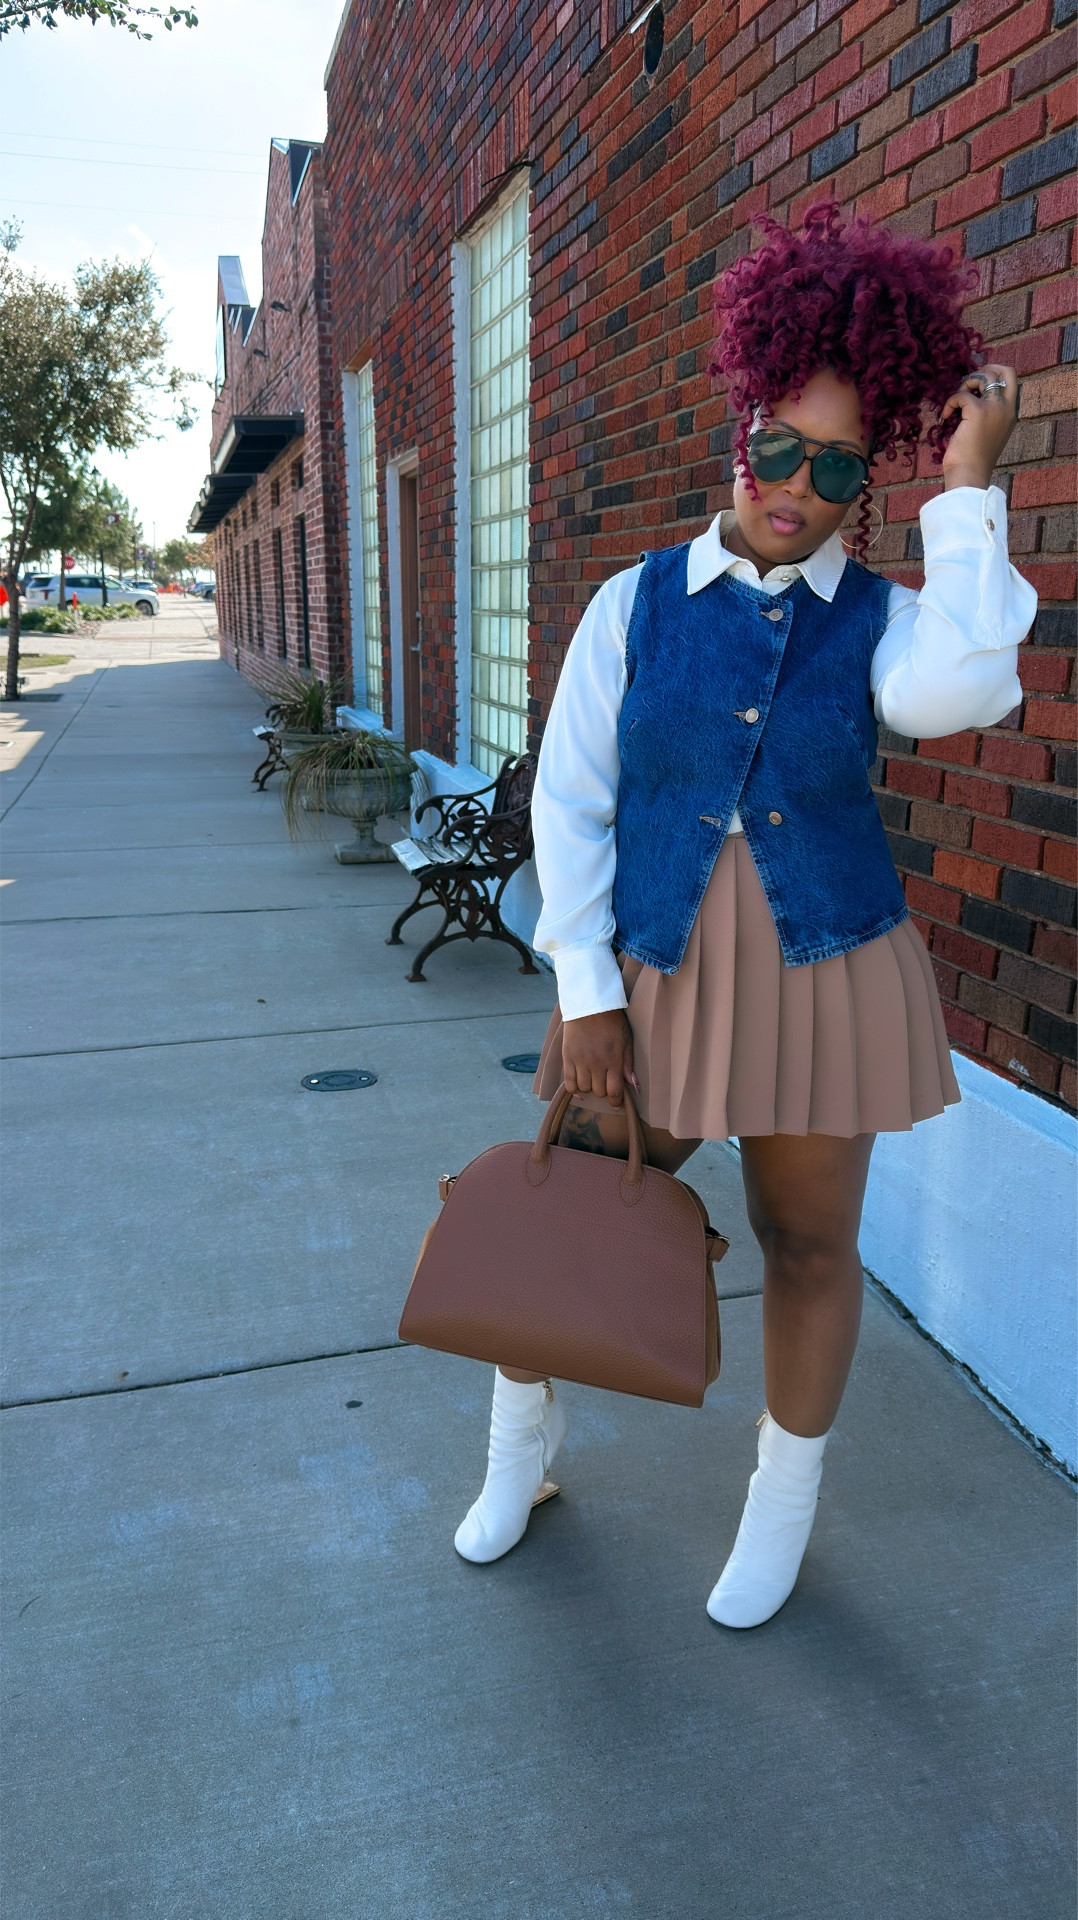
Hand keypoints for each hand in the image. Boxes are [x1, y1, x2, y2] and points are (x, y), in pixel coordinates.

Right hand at [561, 1009, 636, 1105]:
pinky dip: (574, 1089)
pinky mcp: (567, 1057)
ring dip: (589, 1088)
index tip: (616, 1102)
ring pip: (584, 1089)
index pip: (614, 1091)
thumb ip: (628, 1063)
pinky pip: (569, 1083)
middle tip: (604, 1082)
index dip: (616, 1101)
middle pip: (598, 1092)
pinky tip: (578, 1087)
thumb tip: (633, 1086)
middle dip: (603, 1091)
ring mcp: (580, 1061)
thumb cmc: (611, 1020)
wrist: (589, 1005)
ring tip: (592, 1079)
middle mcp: (596, 1063)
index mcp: (613, 1060)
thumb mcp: (626, 1039)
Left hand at [940, 364, 1019, 491]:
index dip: (995, 375)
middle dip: (985, 370)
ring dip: (967, 383)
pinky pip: (962, 395)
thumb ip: (989, 414)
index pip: (1012, 381)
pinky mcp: (978, 411)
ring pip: (985, 377)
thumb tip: (973, 396)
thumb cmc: (974, 459)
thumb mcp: (988, 433)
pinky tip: (946, 416)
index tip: (977, 384)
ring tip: (957, 402)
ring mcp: (994, 408)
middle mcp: (1007, 408)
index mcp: (1011, 413)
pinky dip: (950, 402)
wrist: (969, 475)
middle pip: (1006, 371)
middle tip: (968, 384)